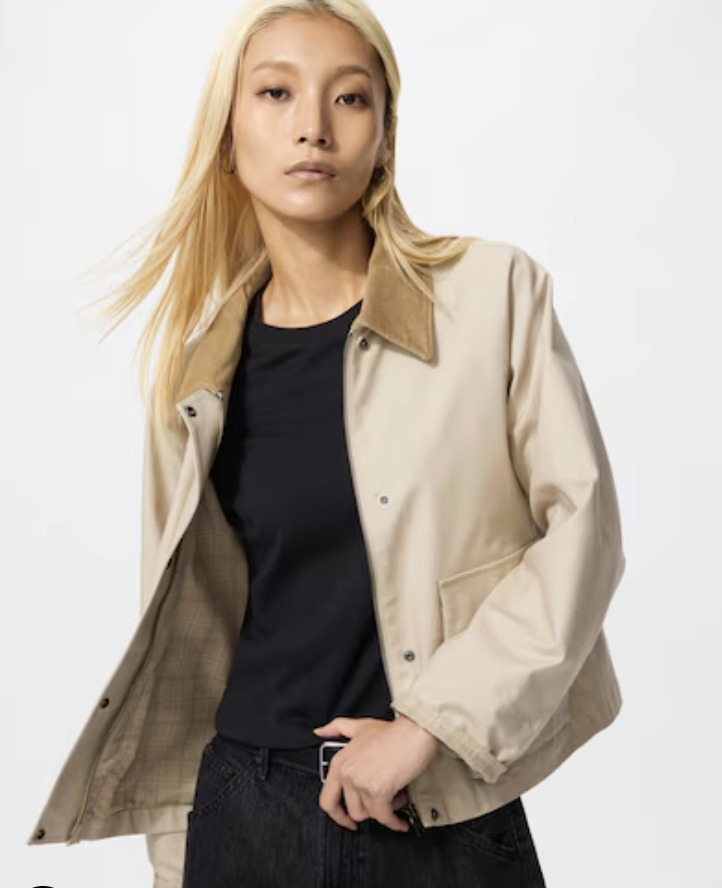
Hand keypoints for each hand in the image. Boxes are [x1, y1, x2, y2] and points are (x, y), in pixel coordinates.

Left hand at [313, 715, 438, 831]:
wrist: (414, 731)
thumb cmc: (392, 731)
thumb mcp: (361, 726)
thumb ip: (338, 728)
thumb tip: (320, 731)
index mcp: (340, 762)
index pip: (327, 799)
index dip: (338, 816)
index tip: (346, 820)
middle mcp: (348, 773)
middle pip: (352, 810)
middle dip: (370, 809)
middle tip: (382, 803)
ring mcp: (361, 783)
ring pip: (370, 814)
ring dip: (385, 810)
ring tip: (396, 797)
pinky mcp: (378, 791)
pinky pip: (384, 816)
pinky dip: (394, 821)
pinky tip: (400, 820)